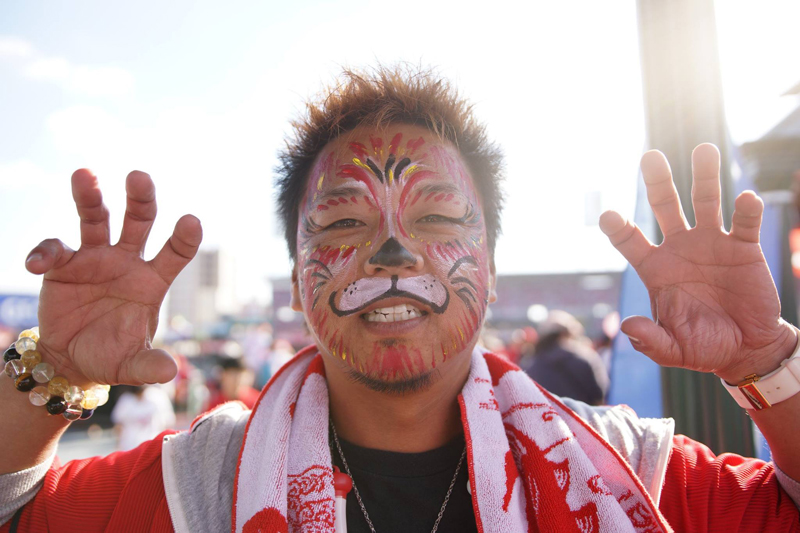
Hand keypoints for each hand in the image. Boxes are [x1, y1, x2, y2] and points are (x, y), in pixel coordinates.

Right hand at [25, 169, 201, 385]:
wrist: (72, 359)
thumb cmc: (112, 355)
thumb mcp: (131, 365)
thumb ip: (149, 366)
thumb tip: (170, 373)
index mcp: (152, 280)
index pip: (175, 252)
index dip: (184, 237)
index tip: (192, 221)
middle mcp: (127, 261)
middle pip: (139, 221)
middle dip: (141, 198)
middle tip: (139, 176)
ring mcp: (94, 258)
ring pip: (96, 219)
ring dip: (90, 197)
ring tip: (84, 175)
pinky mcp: (63, 265)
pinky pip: (55, 250)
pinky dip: (45, 251)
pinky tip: (36, 263)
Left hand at [599, 144, 796, 383]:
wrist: (745, 349)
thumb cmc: (703, 346)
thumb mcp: (673, 349)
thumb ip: (651, 340)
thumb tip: (628, 327)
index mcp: (656, 268)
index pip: (630, 240)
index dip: (618, 227)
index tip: (607, 215)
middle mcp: (680, 248)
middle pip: (665, 207)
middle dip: (658, 182)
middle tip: (650, 157)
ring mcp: (712, 243)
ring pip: (706, 201)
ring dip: (704, 176)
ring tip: (703, 149)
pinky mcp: (744, 248)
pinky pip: (744, 224)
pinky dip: (746, 210)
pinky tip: (745, 200)